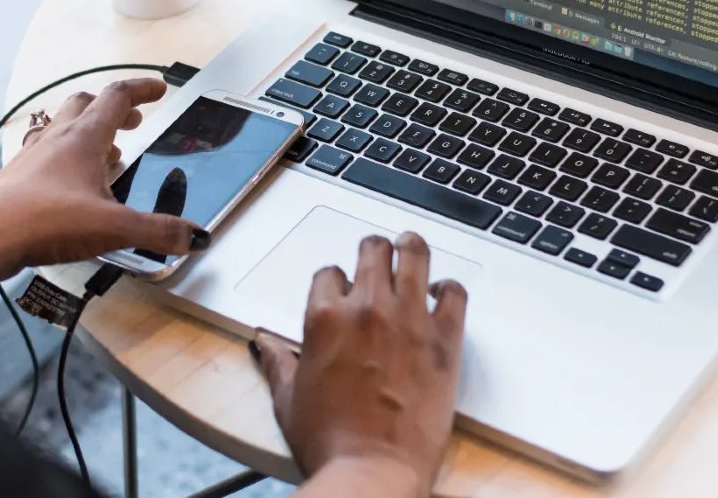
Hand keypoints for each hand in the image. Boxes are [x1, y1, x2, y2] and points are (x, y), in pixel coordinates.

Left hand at [0, 77, 205, 270]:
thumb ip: (158, 231)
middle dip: (113, 108)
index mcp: (84, 137)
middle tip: (132, 121)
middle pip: (86, 103)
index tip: (158, 88)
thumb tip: (193, 236)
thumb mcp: (115, 228)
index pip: (118, 96)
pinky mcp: (18, 178)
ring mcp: (33, 156)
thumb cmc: (46, 221)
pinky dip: (64, 157)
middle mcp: (57, 138)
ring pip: (62, 126)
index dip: (142, 89)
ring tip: (107, 154)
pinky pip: (45, 153)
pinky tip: (71, 183)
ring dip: (88, 131)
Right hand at [254, 233, 467, 496]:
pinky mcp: (444, 340)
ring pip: (414, 255)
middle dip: (373, 251)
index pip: (329, 273)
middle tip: (377, 256)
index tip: (341, 291)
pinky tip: (443, 293)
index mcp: (324, 318)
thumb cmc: (331, 441)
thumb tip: (262, 343)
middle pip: (372, 250)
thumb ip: (277, 362)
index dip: (335, 281)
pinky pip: (454, 293)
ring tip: (410, 247)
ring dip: (410, 248)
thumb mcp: (288, 399)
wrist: (373, 470)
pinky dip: (449, 288)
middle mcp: (367, 309)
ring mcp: (409, 320)